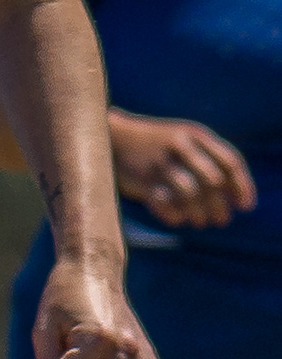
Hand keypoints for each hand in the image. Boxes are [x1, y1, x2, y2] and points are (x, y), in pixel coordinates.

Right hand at [111, 112, 254, 230]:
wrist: (113, 137)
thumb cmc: (156, 143)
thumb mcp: (184, 139)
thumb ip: (207, 156)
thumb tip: (233, 190)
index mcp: (195, 135)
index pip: (229, 162)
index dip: (242, 186)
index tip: (246, 206)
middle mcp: (180, 147)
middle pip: (212, 181)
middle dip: (220, 205)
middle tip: (222, 220)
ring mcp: (160, 163)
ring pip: (190, 194)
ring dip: (200, 213)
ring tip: (201, 223)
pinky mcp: (142, 180)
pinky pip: (165, 204)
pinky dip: (175, 216)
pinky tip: (178, 219)